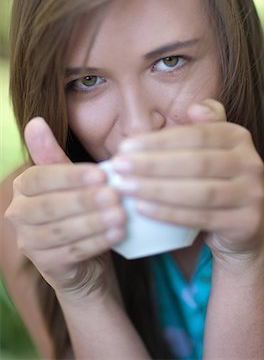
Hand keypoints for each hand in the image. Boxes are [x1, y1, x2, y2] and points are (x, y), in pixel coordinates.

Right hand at [5, 118, 125, 296]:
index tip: (101, 174)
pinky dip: (95, 243)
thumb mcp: (69, 179)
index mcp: (23, 187)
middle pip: (50, 207)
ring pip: (60, 232)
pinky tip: (117, 234)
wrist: (84, 252)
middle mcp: (18, 214)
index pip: (40, 178)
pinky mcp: (46, 266)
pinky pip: (71, 254)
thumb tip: (35, 121)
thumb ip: (53, 155)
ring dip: (93, 222)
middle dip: (84, 200)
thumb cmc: (77, 206)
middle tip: (115, 195)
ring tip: (120, 215)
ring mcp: (29, 243)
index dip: (70, 176)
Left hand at [111, 100, 263, 262]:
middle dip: (152, 165)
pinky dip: (169, 213)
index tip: (125, 147)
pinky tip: (142, 209)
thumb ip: (201, 127)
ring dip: (156, 189)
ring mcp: (253, 194)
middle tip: (118, 167)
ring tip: (124, 188)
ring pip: (199, 192)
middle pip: (196, 163)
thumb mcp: (208, 151)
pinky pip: (202, 217)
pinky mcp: (247, 223)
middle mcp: (251, 162)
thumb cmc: (212, 182)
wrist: (239, 228)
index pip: (196, 135)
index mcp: (238, 137)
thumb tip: (194, 108)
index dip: (159, 141)